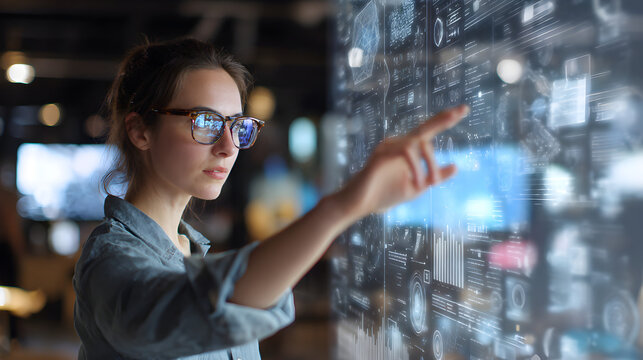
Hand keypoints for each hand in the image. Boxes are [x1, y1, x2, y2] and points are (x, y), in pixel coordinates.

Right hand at [336, 104, 469, 219]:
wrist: (360, 205)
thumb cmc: (385, 195)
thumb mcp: (417, 186)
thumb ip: (435, 175)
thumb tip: (456, 165)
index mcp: (407, 149)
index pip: (429, 131)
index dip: (445, 120)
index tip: (463, 110)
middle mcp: (398, 143)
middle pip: (425, 127)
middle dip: (444, 119)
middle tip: (463, 110)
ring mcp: (389, 147)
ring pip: (420, 144)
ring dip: (430, 165)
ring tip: (430, 184)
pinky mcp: (382, 154)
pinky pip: (407, 152)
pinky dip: (417, 168)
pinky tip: (419, 182)